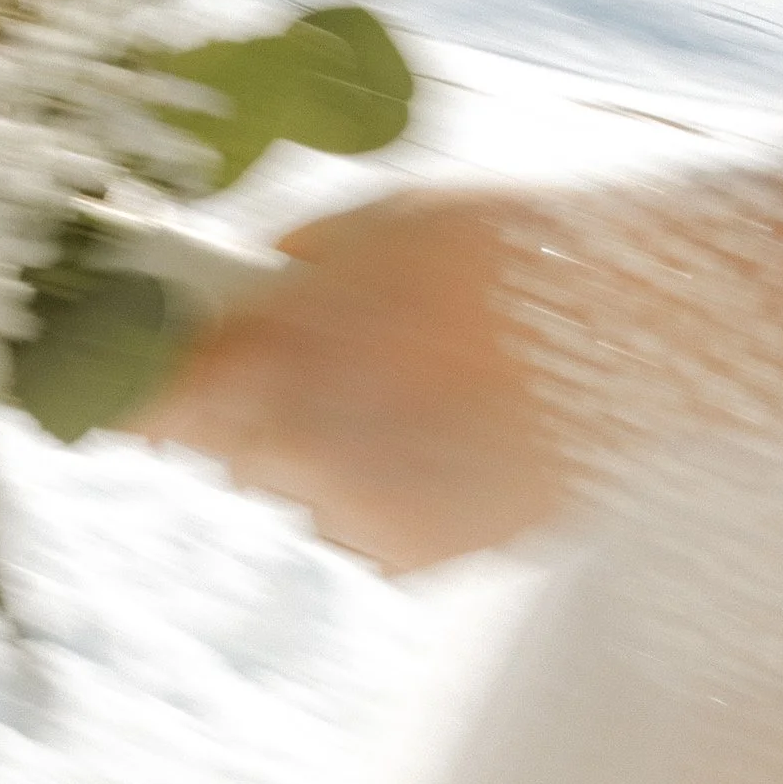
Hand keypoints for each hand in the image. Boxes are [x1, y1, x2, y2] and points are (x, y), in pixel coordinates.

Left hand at [135, 189, 569, 573]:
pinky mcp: (417, 557)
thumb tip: (215, 301)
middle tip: (351, 356)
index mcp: (265, 360)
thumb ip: (276, 277)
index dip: (133, 396)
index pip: (145, 408)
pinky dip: (396, 492)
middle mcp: (294, 451)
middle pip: (232, 451)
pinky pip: (369, 528)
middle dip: (266, 408)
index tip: (133, 383)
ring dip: (338, 452)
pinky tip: (462, 439)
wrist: (649, 323)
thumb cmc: (511, 248)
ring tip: (433, 391)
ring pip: (306, 491)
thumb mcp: (372, 226)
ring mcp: (356, 513)